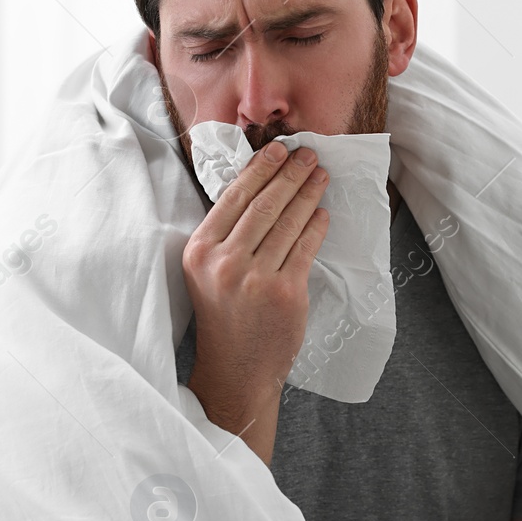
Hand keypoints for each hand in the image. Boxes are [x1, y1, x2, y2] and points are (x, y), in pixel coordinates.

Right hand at [182, 140, 328, 462]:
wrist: (236, 369)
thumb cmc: (224, 316)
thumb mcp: (207, 272)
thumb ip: (225, 236)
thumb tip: (259, 187)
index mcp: (199, 251)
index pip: (233, 198)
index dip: (260, 169)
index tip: (278, 151)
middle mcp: (224, 262)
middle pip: (264, 205)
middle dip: (289, 174)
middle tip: (308, 155)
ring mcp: (256, 279)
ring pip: (287, 223)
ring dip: (308, 194)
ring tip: (320, 176)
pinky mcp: (286, 293)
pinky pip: (305, 248)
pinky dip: (316, 226)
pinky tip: (322, 213)